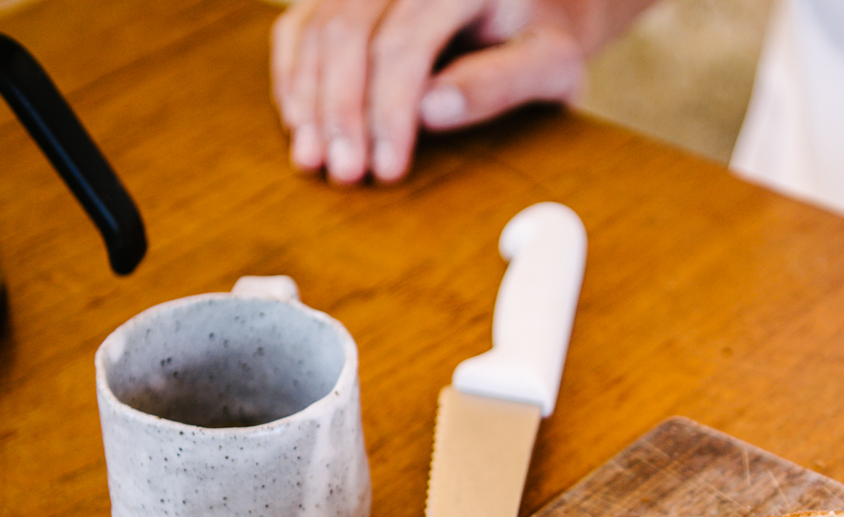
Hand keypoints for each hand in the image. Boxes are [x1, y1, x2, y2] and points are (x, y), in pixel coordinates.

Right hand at [271, 0, 603, 183]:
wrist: (530, 4)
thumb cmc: (541, 41)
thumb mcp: (549, 66)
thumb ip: (498, 84)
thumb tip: (431, 111)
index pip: (404, 44)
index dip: (388, 110)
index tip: (386, 170)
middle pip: (348, 32)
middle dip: (341, 110)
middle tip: (342, 174)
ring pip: (317, 28)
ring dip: (308, 99)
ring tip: (311, 160)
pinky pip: (300, 27)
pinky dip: (293, 77)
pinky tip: (298, 125)